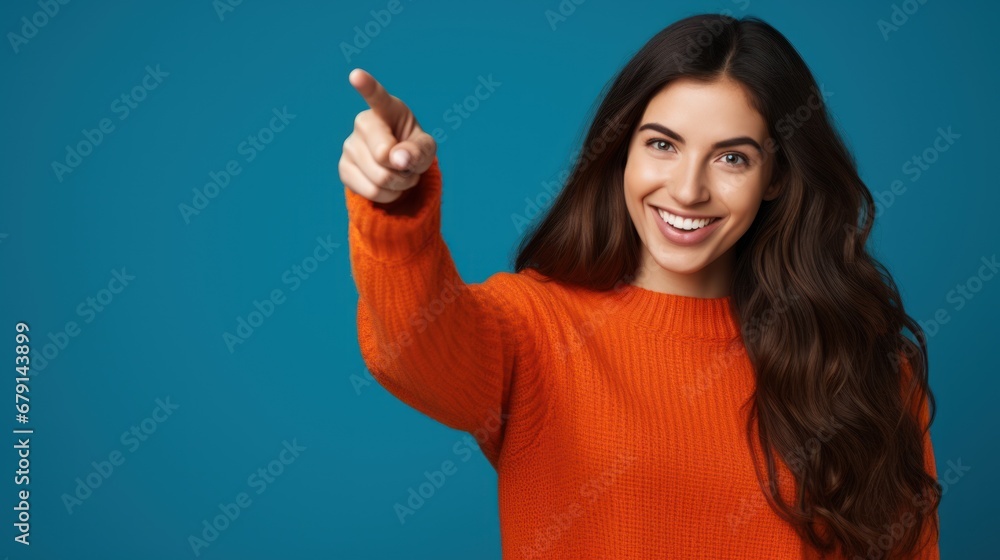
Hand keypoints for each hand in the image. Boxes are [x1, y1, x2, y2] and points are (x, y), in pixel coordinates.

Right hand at [340, 68, 437, 203]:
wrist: (399, 168)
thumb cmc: (414, 149)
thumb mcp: (426, 149)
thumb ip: (418, 151)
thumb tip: (397, 159)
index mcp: (387, 109)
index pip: (376, 96)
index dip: (366, 86)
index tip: (356, 75)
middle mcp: (363, 123)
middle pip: (383, 155)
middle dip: (403, 169)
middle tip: (407, 165)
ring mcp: (349, 146)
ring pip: (379, 178)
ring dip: (399, 184)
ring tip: (399, 174)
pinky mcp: (344, 169)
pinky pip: (371, 192)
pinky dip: (388, 195)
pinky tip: (388, 185)